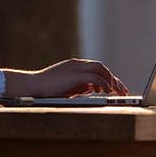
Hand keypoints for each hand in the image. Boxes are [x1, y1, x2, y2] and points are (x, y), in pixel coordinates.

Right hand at [3, 58, 127, 98]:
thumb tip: (92, 89)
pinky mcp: (75, 74)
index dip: (108, 79)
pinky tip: (107, 92)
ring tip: (117, 92)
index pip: (96, 69)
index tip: (115, 88)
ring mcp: (76, 68)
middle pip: (101, 68)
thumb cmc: (46, 90)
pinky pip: (95, 77)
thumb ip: (80, 86)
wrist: (33, 86)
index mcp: (75, 66)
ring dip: (111, 81)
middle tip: (123, 91)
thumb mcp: (67, 87)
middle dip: (114, 79)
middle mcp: (77, 64)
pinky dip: (103, 84)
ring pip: (100, 69)